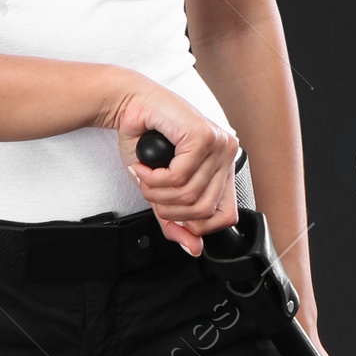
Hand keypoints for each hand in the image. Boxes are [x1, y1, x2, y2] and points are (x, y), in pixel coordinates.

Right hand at [106, 78, 239, 255]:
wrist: (129, 106)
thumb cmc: (146, 141)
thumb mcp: (162, 191)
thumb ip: (177, 221)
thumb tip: (194, 248)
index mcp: (223, 167)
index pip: (227, 216)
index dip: (196, 225)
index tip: (171, 214)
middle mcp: (227, 154)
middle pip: (204, 210)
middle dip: (168, 208)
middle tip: (150, 192)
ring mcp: (218, 144)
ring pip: (190, 194)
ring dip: (157, 193)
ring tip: (144, 177)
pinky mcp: (203, 136)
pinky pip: (179, 177)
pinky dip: (154, 178)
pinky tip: (144, 167)